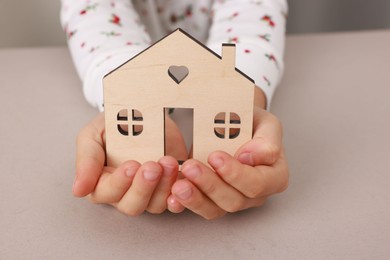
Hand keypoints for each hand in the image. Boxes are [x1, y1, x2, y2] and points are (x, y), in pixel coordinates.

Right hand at [74, 112, 186, 215]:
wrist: (142, 113)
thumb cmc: (112, 126)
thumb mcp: (93, 135)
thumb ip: (86, 160)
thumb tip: (78, 190)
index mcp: (102, 182)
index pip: (106, 193)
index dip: (120, 183)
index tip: (131, 165)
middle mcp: (125, 193)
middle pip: (132, 205)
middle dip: (144, 187)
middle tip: (153, 166)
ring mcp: (149, 192)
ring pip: (155, 205)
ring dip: (164, 187)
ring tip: (170, 164)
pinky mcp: (169, 186)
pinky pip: (175, 201)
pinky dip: (180, 197)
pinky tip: (184, 185)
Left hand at [167, 106, 288, 218]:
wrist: (235, 123)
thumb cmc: (252, 123)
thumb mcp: (266, 123)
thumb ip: (267, 141)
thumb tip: (250, 158)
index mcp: (274, 176)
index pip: (258, 183)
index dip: (236, 174)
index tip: (215, 156)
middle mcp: (255, 193)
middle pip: (235, 200)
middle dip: (210, 184)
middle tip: (190, 166)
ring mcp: (234, 199)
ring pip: (216, 209)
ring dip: (195, 198)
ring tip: (179, 185)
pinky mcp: (213, 200)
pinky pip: (201, 208)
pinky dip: (185, 203)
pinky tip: (173, 197)